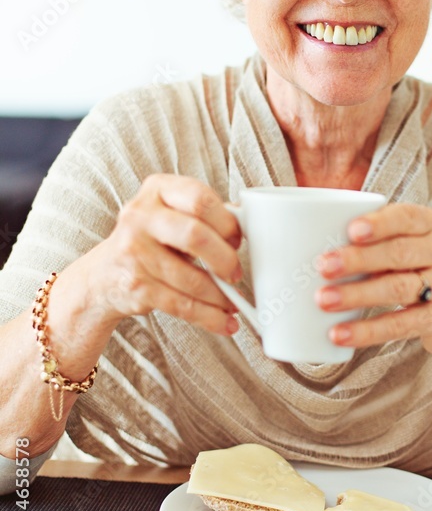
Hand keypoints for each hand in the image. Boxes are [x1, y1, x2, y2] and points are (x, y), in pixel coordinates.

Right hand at [90, 174, 242, 335]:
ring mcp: (134, 252)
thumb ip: (204, 216)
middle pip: (195, 236)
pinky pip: (182, 305)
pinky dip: (209, 317)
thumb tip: (247, 226)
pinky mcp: (136, 287)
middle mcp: (140, 217)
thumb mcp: (170, 214)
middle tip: (236, 273)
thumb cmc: (150, 240)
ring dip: (220, 296)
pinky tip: (223, 320)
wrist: (104, 275)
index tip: (238, 239)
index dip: (226, 221)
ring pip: (191, 279)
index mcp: (157, 190)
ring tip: (232, 302)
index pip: (199, 198)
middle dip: (224, 259)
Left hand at [315, 202, 431, 361]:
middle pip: (398, 253)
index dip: (379, 223)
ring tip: (323, 300)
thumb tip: (317, 244)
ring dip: (357, 294)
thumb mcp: (414, 247)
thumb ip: (380, 240)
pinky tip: (340, 333)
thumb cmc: (423, 272)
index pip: (407, 217)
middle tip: (323, 266)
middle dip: (358, 259)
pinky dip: (367, 330)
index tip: (351, 230)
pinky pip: (400, 324)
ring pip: (397, 287)